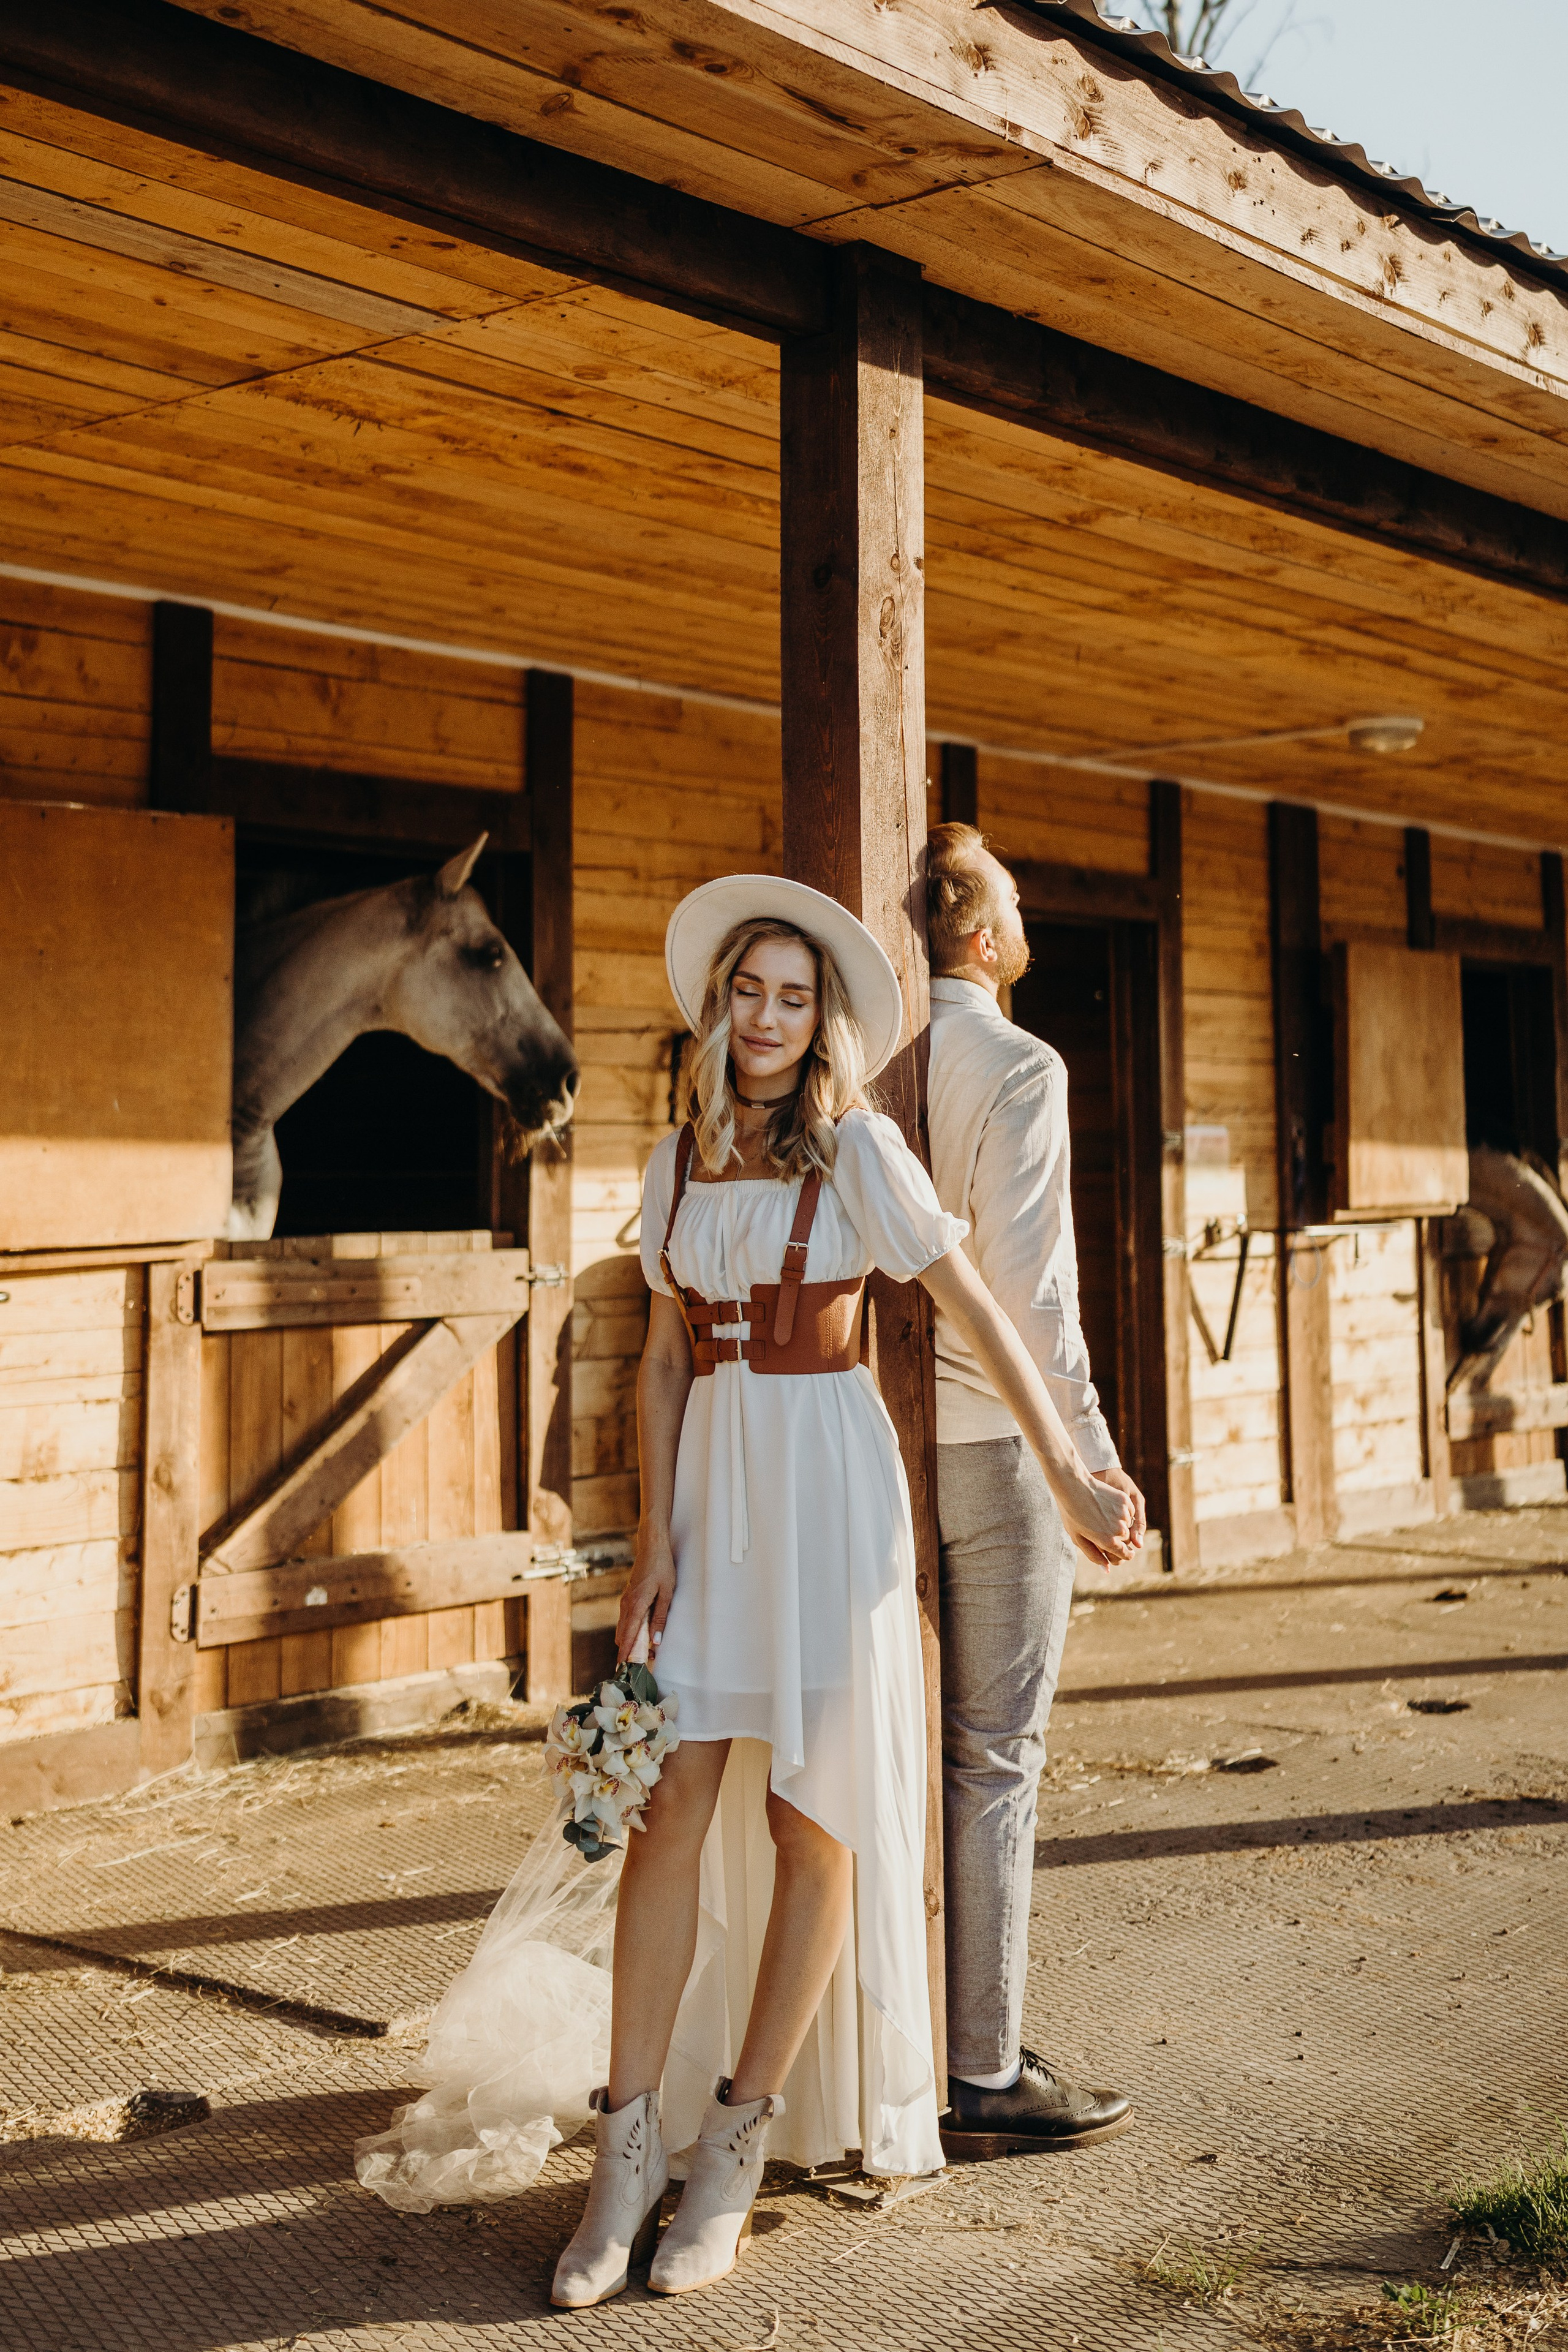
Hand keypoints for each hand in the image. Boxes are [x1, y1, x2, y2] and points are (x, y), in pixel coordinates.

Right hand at [616, 1524, 675, 1665]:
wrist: (652, 1546)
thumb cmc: (662, 1568)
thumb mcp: (667, 1593)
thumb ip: (660, 1618)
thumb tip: (655, 1642)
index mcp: (636, 1605)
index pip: (628, 1636)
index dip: (626, 1653)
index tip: (622, 1668)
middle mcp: (626, 1605)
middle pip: (622, 1635)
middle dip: (628, 1650)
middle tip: (639, 1664)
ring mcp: (625, 1600)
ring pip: (623, 1627)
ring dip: (630, 1640)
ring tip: (643, 1653)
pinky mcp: (628, 1597)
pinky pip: (626, 1619)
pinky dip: (630, 1630)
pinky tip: (641, 1634)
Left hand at [1055, 1463, 1136, 1570]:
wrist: (1072, 1486)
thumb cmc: (1071, 1513)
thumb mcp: (1079, 1538)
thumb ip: (1095, 1555)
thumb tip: (1107, 1570)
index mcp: (1108, 1541)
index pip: (1125, 1554)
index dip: (1126, 1555)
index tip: (1126, 1553)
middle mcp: (1119, 1529)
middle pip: (1126, 1539)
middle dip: (1119, 1538)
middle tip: (1105, 1529)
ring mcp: (1123, 1514)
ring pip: (1127, 1524)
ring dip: (1120, 1523)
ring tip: (1102, 1514)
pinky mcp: (1125, 1500)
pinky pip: (1128, 1510)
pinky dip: (1122, 1510)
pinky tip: (1107, 1505)